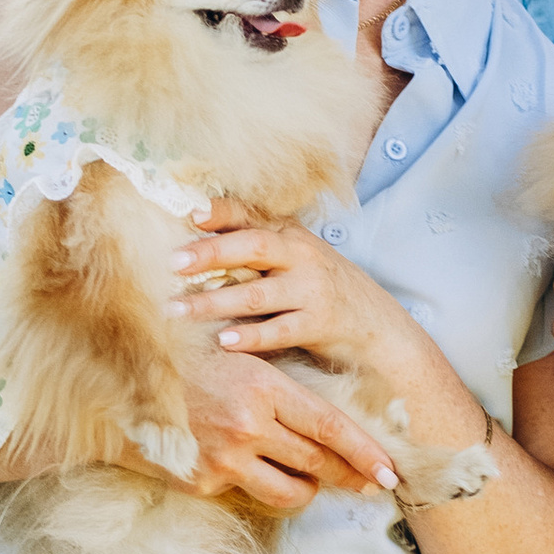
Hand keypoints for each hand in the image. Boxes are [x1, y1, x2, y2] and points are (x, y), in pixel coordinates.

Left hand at [169, 218, 406, 383]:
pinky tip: (224, 341)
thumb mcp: (300, 261)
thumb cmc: (327, 293)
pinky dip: (250, 337)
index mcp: (292, 236)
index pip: (251, 216)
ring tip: (177, 310)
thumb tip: (197, 247)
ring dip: (212, 303)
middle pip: (252, 247)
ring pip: (255, 294)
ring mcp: (313, 290)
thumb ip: (261, 251)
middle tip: (172, 264)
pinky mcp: (320, 324)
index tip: (190, 213)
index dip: (221, 212)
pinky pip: (279, 331)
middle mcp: (302, 256)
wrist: (380, 328)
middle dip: (209, 253)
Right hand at [170, 346, 399, 512]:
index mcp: (260, 388)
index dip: (364, 452)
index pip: (328, 426)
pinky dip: (254, 480)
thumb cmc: (182, 360)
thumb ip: (278, 390)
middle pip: (316, 463)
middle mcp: (245, 426)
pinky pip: (247, 491)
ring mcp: (222, 459)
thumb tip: (324, 421)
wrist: (114, 385)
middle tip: (371, 485)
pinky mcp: (201, 482)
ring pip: (289, 492)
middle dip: (350, 477)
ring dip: (306, 489)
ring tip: (307, 478)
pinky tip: (240, 461)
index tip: (390, 471)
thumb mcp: (236, 358)